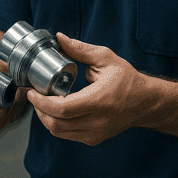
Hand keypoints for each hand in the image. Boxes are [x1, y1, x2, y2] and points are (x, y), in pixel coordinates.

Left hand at [26, 33, 143, 145]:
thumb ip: (80, 49)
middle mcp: (97, 121)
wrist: (146, 102)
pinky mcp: (94, 139)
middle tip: (34, 96)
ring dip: (46, 118)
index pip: (62, 109)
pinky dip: (57, 124)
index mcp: (99, 100)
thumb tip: (59, 38)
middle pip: (56, 124)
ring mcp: (96, 133)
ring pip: (59, 132)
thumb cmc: (128, 80)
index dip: (41, 102)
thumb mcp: (106, 58)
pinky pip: (67, 135)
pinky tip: (56, 111)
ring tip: (43, 102)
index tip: (31, 92)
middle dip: (39, 110)